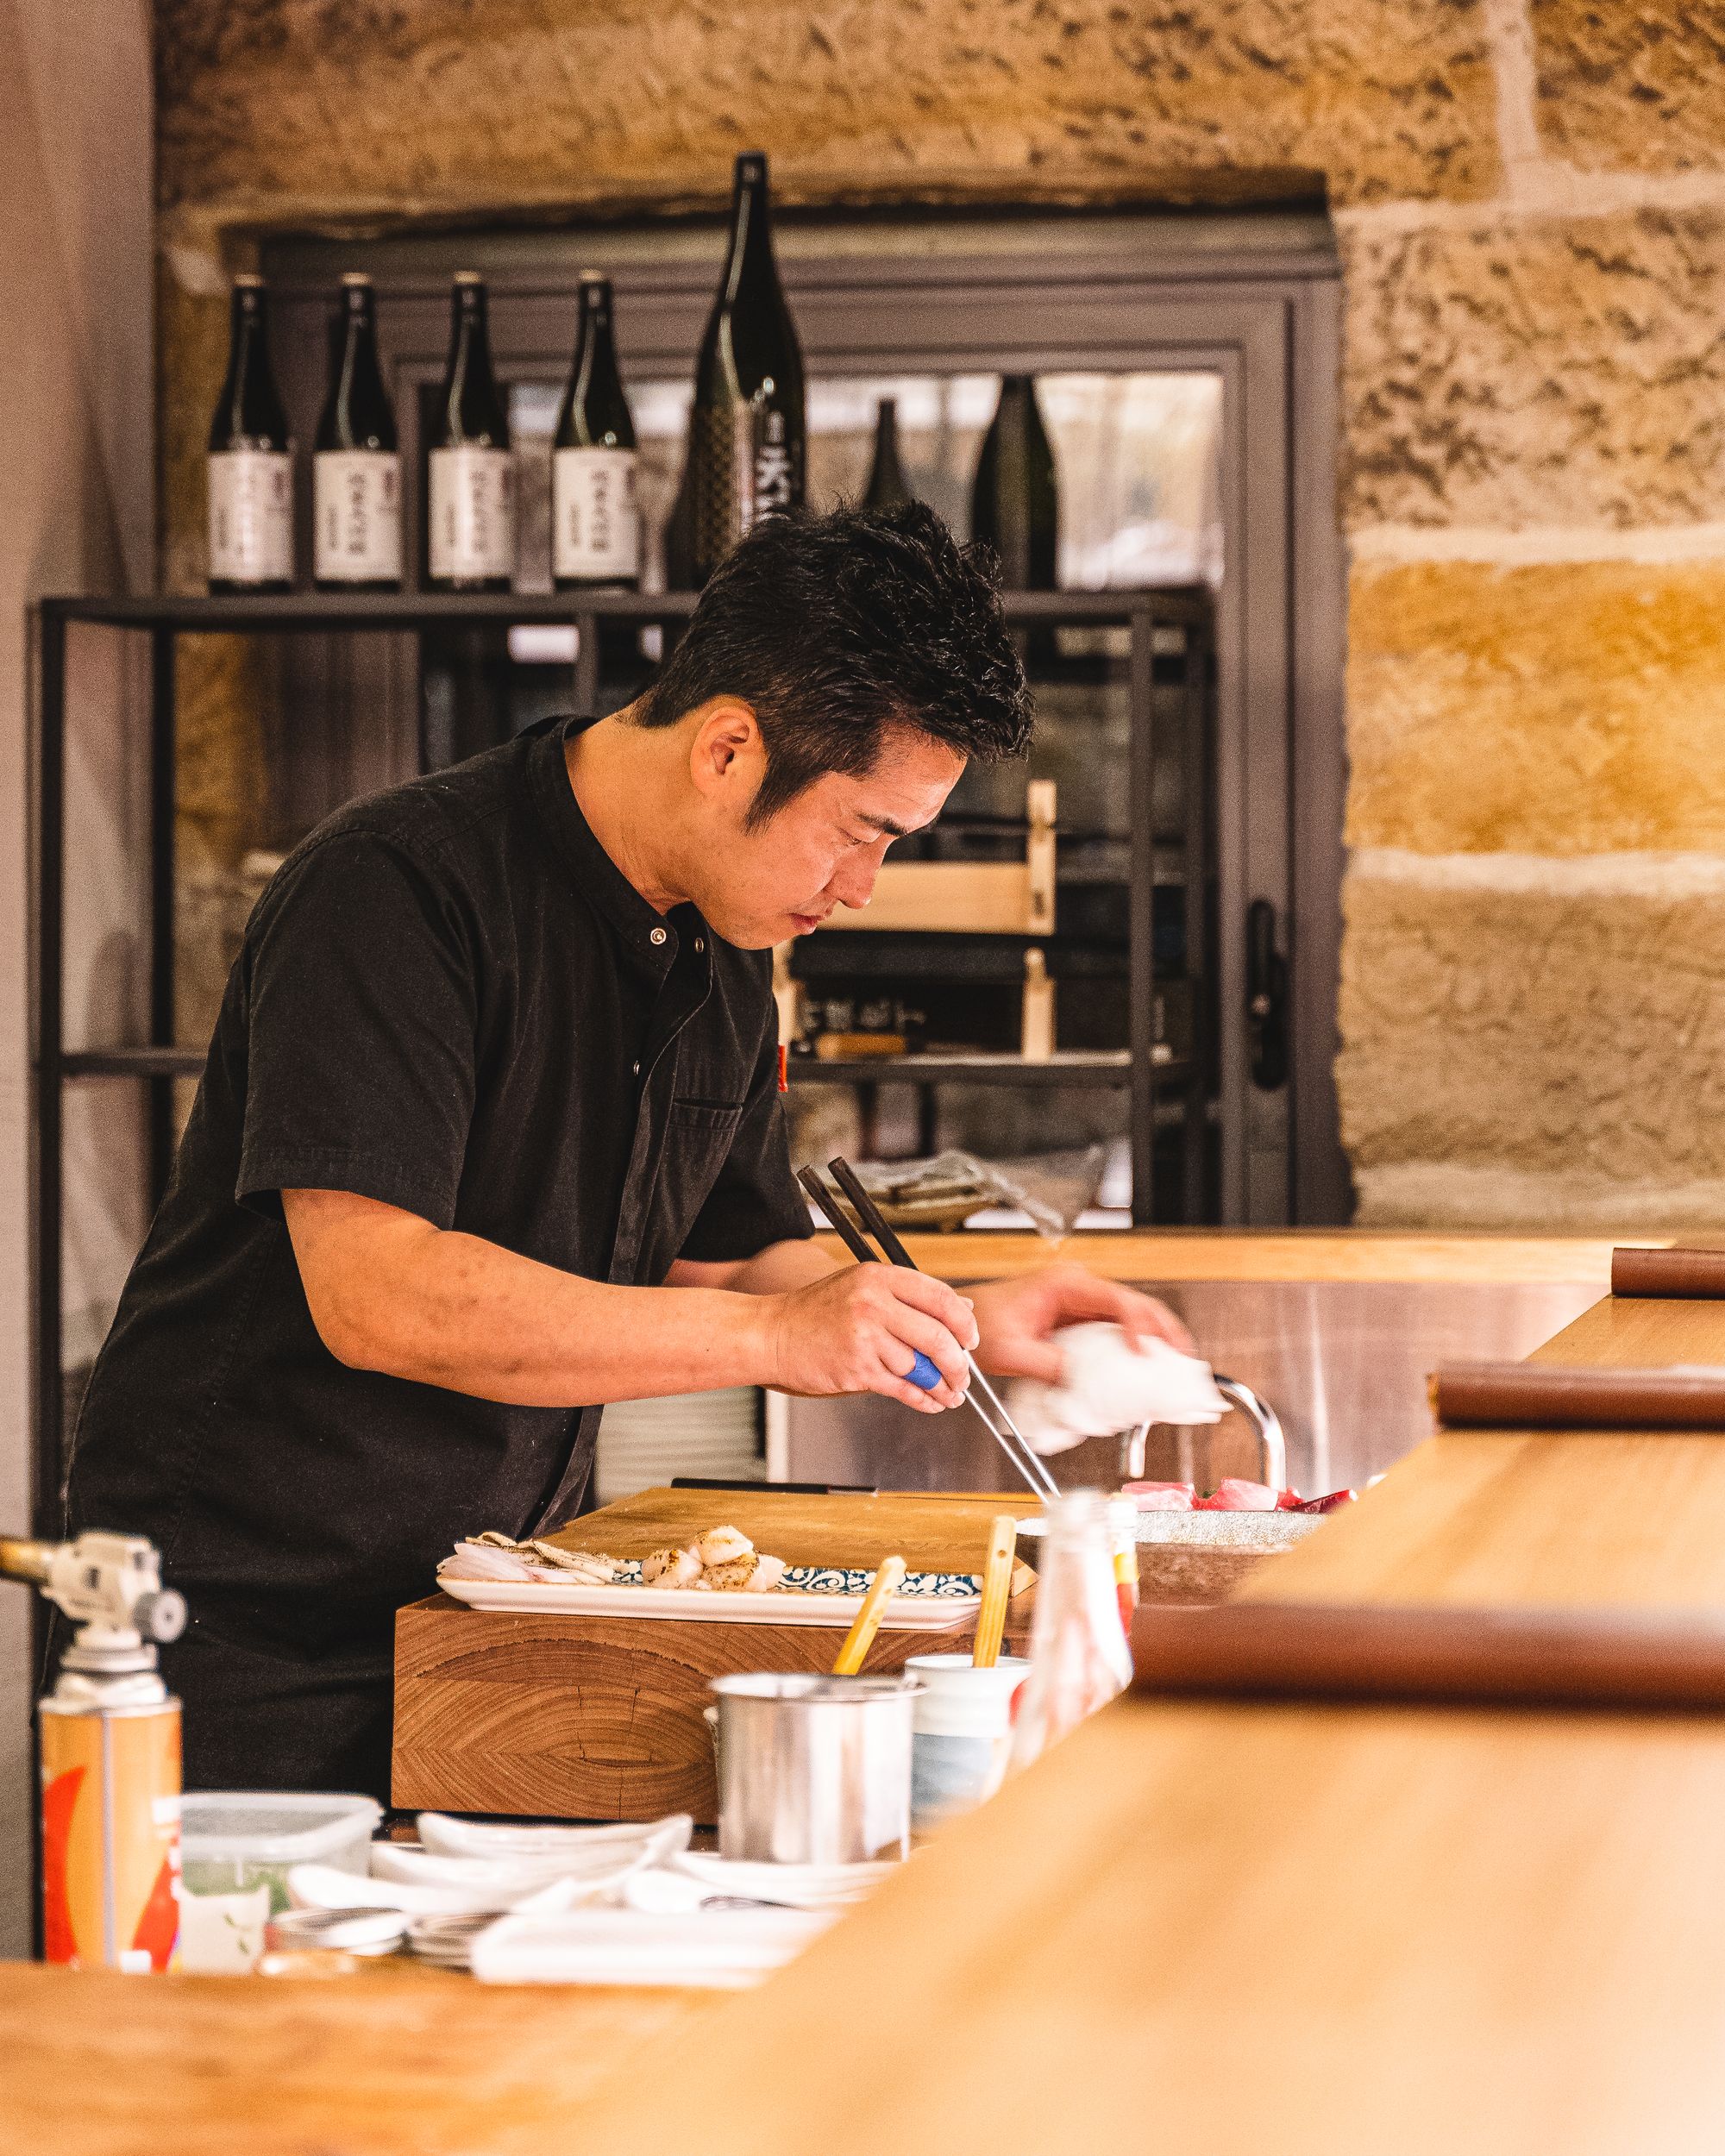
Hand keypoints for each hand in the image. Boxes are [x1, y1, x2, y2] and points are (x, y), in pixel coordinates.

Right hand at [763, 1265, 979, 1412]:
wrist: (773, 1334)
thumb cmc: (816, 1312)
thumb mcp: (864, 1287)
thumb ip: (911, 1297)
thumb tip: (964, 1307)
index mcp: (880, 1277)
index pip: (940, 1297)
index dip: (963, 1322)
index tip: (970, 1340)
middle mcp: (874, 1303)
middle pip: (936, 1336)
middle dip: (957, 1362)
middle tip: (963, 1375)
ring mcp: (864, 1336)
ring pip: (920, 1366)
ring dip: (940, 1385)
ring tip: (949, 1393)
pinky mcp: (856, 1368)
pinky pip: (901, 1387)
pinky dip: (921, 1399)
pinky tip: (930, 1402)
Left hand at [967, 1264, 1194, 1383]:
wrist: (964, 1322)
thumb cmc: (981, 1325)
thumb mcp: (1009, 1351)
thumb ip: (1045, 1364)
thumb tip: (1080, 1380)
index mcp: (1064, 1284)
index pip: (1116, 1299)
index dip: (1138, 1325)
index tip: (1145, 1353)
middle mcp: (1079, 1287)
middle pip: (1135, 1304)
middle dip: (1162, 1330)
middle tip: (1183, 1358)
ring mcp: (1082, 1302)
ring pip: (1131, 1316)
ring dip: (1154, 1339)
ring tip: (1174, 1364)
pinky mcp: (1081, 1319)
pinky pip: (1116, 1330)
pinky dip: (1135, 1347)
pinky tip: (1146, 1367)